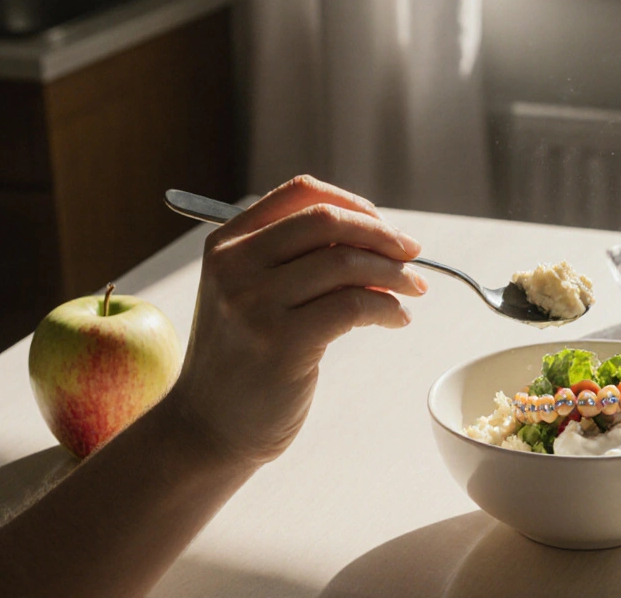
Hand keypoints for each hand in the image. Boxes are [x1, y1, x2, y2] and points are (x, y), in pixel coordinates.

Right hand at [163, 175, 428, 465]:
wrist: (207, 428)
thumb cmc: (244, 360)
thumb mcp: (250, 294)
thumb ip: (295, 259)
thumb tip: (376, 235)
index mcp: (226, 244)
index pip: (301, 192)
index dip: (353, 203)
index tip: (383, 227)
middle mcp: (235, 266)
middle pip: (327, 221)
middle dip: (382, 234)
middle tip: (412, 254)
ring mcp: (254, 304)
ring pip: (346, 262)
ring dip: (394, 274)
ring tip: (413, 289)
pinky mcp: (281, 342)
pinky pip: (354, 305)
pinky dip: (388, 308)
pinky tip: (396, 319)